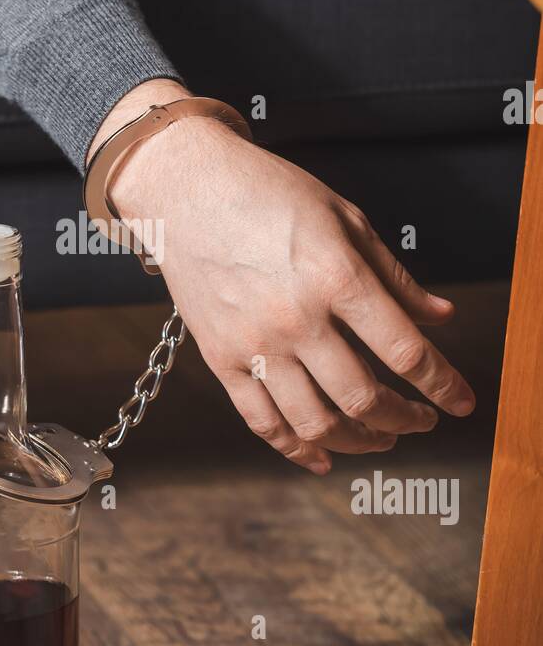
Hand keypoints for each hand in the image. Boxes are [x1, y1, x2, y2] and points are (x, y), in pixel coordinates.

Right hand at [92, 82, 474, 474]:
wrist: (185, 187)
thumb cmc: (267, 193)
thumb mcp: (345, 218)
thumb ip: (395, 276)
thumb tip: (442, 318)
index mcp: (337, 277)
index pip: (405, 351)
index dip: (443, 384)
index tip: (461, 403)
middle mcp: (297, 318)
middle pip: (364, 398)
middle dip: (404, 420)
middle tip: (421, 421)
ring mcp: (255, 343)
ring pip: (315, 421)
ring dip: (358, 442)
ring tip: (379, 439)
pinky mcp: (220, 357)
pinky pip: (261, 421)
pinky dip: (296, 450)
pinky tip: (322, 457)